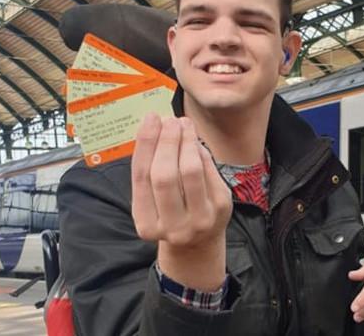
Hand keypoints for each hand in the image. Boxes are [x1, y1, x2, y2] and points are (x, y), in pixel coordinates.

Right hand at [131, 114, 231, 289]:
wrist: (198, 243)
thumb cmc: (170, 212)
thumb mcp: (152, 201)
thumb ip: (151, 169)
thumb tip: (158, 125)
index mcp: (147, 225)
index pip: (142, 178)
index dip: (146, 144)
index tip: (150, 119)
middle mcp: (173, 227)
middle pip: (165, 175)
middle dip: (166, 141)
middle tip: (169, 120)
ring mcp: (200, 220)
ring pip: (190, 171)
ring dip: (186, 141)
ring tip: (183, 125)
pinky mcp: (221, 208)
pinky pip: (209, 171)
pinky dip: (200, 152)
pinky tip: (194, 141)